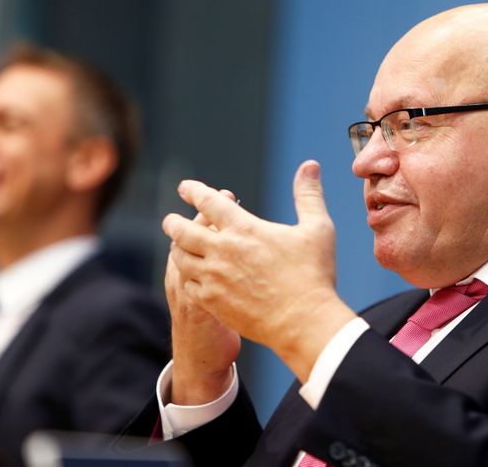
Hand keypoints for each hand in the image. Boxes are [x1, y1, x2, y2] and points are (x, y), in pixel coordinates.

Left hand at [163, 160, 356, 381]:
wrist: (303, 322)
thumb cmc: (313, 275)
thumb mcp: (317, 229)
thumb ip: (308, 195)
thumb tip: (310, 165)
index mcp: (244, 228)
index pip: (209, 202)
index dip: (194, 191)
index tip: (185, 188)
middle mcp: (222, 250)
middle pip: (183, 230)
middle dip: (173, 222)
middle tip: (170, 220)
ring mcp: (213, 278)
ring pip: (180, 258)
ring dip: (177, 249)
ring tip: (178, 247)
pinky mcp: (211, 302)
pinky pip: (187, 284)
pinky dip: (186, 276)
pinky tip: (190, 276)